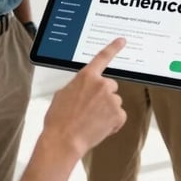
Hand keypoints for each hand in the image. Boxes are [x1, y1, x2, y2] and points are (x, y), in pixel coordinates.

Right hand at [43, 38, 126, 156]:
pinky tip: (100, 127)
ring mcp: (111, 99)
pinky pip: (119, 116)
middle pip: (110, 86)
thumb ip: (78, 86)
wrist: (63, 140)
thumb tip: (84, 89)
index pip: (102, 57)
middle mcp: (101, 84)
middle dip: (103, 96)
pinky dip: (113, 122)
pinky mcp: (117, 114)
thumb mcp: (63, 94)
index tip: (121, 41)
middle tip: (90, 109)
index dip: (113, 47)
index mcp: (86, 76)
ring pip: (114, 102)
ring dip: (107, 110)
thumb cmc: (59, 119)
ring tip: (91, 120)